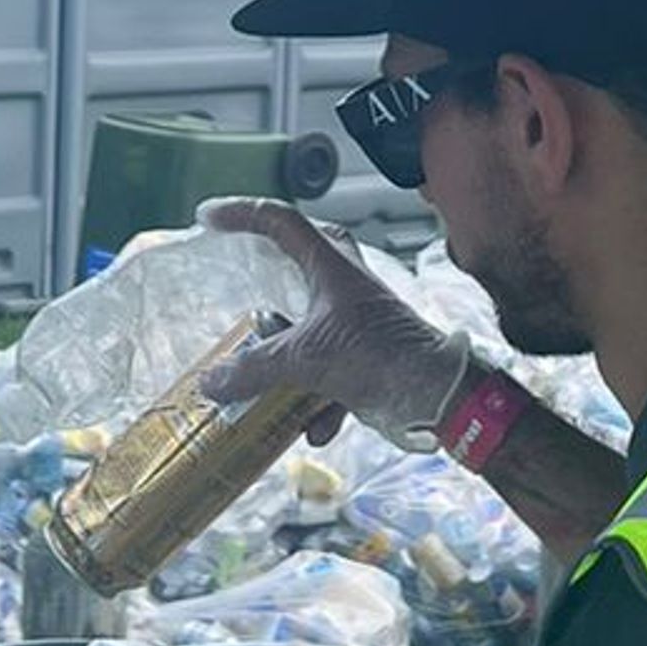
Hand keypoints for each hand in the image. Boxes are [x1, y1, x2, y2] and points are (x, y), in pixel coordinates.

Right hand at [198, 197, 473, 449]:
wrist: (439, 395)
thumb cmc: (379, 358)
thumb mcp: (307, 361)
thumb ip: (256, 369)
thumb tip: (212, 383)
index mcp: (331, 265)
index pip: (279, 221)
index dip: (241, 214)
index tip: (208, 219)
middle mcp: (345, 283)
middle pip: (298, 264)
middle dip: (268, 281)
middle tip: (241, 287)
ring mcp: (359, 318)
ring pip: (309, 328)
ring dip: (288, 365)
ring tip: (268, 392)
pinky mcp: (369, 352)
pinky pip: (331, 371)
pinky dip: (320, 403)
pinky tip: (316, 431)